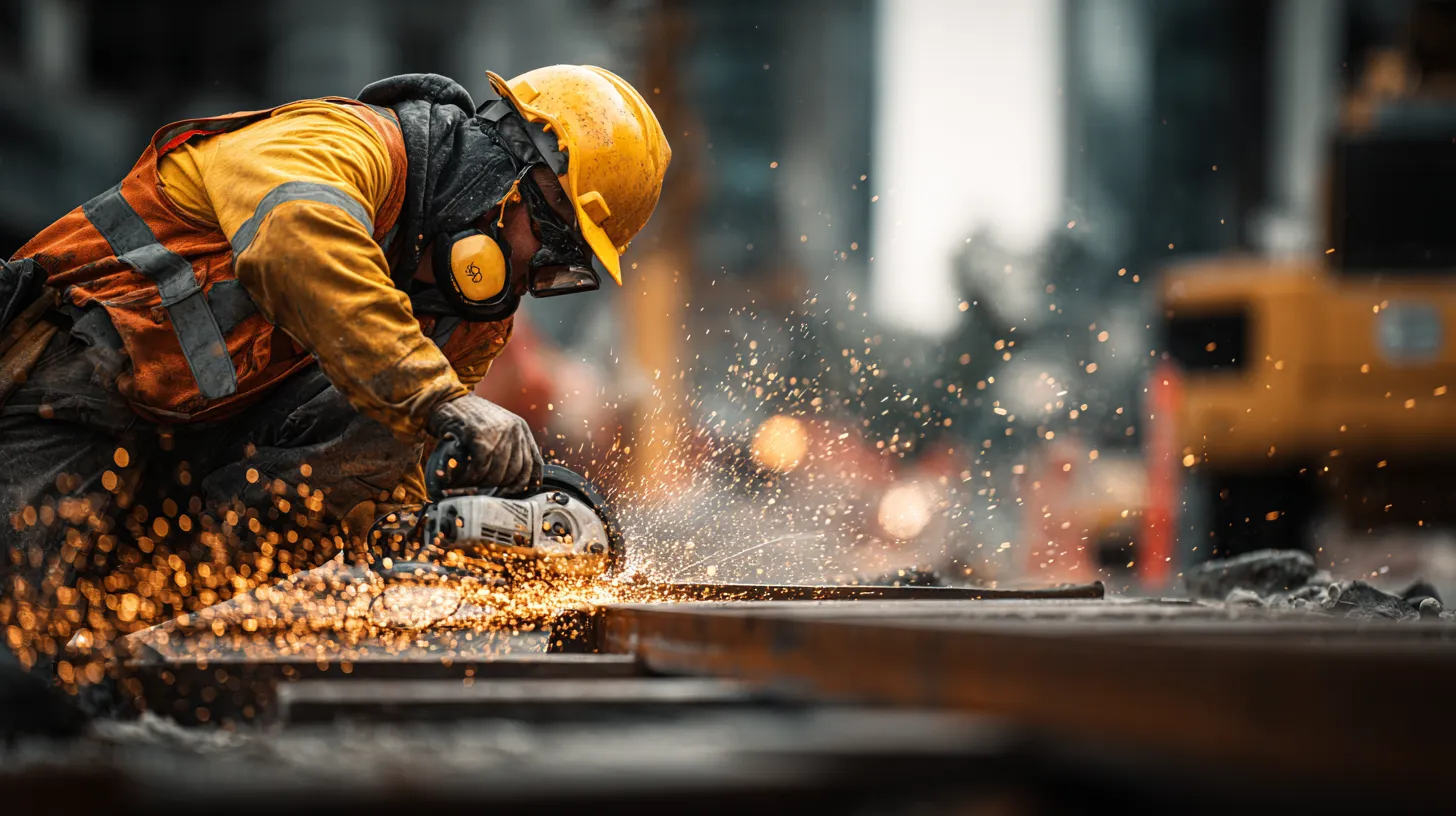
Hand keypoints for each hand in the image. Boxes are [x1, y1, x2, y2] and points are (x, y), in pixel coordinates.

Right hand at [425, 394, 541, 493]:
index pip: (534, 463)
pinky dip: (469, 479)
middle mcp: (514, 430)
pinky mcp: (479, 437)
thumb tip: (512, 478)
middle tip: (483, 489)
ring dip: (481, 484)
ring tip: (469, 484)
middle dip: (498, 486)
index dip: (526, 483)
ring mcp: (498, 433)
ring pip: (497, 475)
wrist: (443, 398)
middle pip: (515, 473)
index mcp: (520, 428)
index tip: (514, 493)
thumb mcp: (495, 426)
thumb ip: (507, 445)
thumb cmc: (467, 416)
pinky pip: (479, 469)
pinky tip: (461, 479)